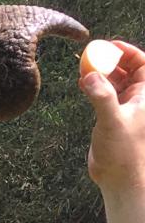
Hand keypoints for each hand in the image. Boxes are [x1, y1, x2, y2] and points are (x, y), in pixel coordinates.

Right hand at [80, 39, 144, 191]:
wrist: (120, 177)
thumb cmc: (125, 151)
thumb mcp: (113, 120)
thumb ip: (102, 96)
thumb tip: (90, 75)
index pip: (144, 65)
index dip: (129, 52)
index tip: (110, 45)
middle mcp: (139, 99)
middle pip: (128, 69)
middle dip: (111, 61)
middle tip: (92, 55)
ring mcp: (126, 107)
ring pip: (115, 81)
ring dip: (101, 74)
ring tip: (84, 68)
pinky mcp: (113, 116)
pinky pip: (105, 94)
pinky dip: (95, 86)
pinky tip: (82, 83)